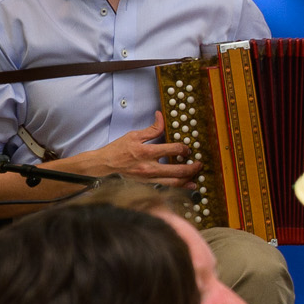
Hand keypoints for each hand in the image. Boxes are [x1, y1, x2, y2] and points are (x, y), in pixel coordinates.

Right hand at [67, 128, 194, 185]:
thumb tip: (161, 116)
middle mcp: (149, 167)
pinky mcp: (147, 185)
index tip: (187, 149)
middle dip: (192, 168)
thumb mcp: (134, 135)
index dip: (184, 148)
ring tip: (196, 178)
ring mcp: (148, 178)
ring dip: (188, 181)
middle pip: (178, 170)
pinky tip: (185, 186)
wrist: (104, 166)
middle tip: (199, 164)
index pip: (173, 149)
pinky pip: (166, 188)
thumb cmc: (117, 150)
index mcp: (146, 152)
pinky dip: (178, 188)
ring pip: (174, 183)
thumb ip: (152, 128)